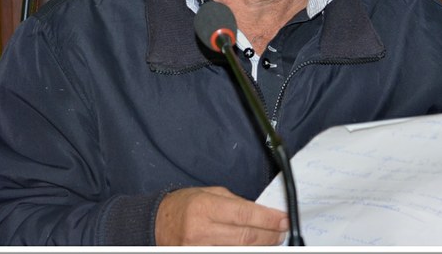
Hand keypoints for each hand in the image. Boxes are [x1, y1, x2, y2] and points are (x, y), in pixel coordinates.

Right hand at [155, 186, 288, 244]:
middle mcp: (201, 230)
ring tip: (273, 241)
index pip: (244, 214)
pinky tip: (254, 248)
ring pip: (239, 251)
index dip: (268, 219)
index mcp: (205, 207)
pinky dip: (244, 252)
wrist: (157, 223)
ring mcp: (199, 249)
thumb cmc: (185, 205)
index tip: (284, 219)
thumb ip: (236, 203)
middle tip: (283, 231)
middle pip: (245, 237)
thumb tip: (262, 214)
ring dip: (261, 246)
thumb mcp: (210, 194)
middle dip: (269, 235)